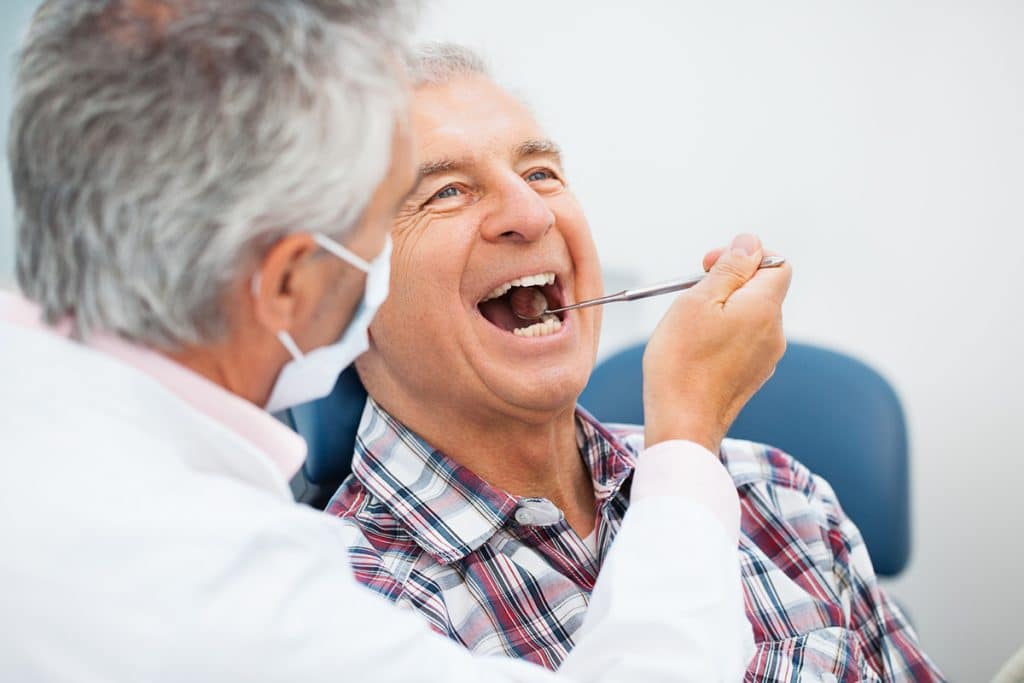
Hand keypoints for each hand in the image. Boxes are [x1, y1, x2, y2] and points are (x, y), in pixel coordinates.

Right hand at [642, 234, 791, 452]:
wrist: (682, 425)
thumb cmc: (682, 362)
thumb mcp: (698, 301)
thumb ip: (728, 269)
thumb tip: (749, 243)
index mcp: (764, 308)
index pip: (777, 264)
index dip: (746, 256)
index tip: (709, 265)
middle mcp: (773, 332)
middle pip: (762, 290)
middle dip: (728, 283)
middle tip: (692, 292)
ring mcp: (765, 358)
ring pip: (750, 317)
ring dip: (723, 311)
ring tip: (689, 326)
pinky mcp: (752, 377)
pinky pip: (743, 343)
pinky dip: (722, 336)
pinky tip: (695, 350)